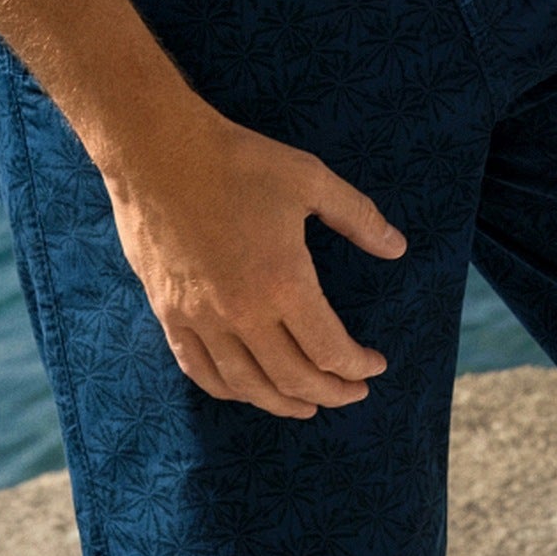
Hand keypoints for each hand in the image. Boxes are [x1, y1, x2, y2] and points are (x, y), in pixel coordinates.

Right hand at [102, 99, 406, 419]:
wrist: (158, 150)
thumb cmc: (238, 160)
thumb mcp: (309, 178)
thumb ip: (357, 216)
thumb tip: (398, 247)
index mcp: (283, 282)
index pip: (329, 349)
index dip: (357, 365)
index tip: (375, 364)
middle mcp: (242, 313)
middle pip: (294, 378)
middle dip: (331, 392)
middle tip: (353, 391)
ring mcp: (201, 318)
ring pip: (248, 385)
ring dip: (283, 403)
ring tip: (307, 405)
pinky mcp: (168, 313)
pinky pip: (201, 370)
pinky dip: (229, 390)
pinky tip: (246, 390)